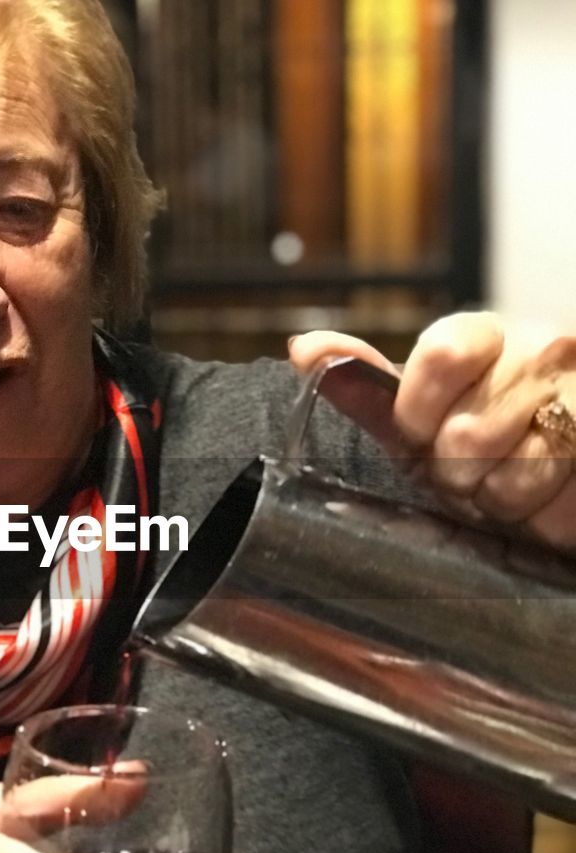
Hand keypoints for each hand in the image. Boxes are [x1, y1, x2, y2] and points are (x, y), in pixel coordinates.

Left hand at [289, 312, 575, 550]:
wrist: (568, 457)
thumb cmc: (485, 433)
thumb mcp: (419, 410)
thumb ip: (366, 384)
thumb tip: (303, 350)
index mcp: (487, 333)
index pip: (443, 356)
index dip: (419, 411)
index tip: (419, 431)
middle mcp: (544, 349)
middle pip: (467, 434)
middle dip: (456, 472)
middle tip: (469, 468)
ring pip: (508, 480)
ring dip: (498, 500)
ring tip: (508, 482)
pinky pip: (549, 509)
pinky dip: (538, 519)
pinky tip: (543, 497)